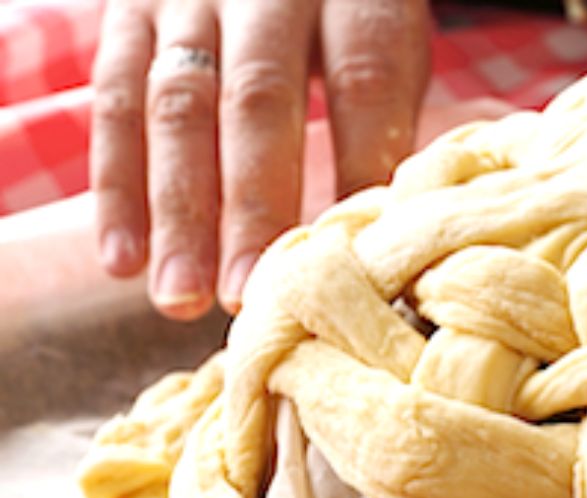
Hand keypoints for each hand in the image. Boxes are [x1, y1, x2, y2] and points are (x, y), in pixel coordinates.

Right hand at [92, 0, 431, 319]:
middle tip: (248, 299)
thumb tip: (388, 234)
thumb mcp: (389, 42)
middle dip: (252, 207)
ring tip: (182, 297)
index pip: (362, 79)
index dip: (359, 166)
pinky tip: (122, 258)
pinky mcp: (129, 9)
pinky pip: (115, 98)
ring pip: (176, 106)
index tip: (355, 256)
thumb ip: (389, 120)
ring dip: (177, 212)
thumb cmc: (348, 13)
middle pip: (258, 100)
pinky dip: (116, 186)